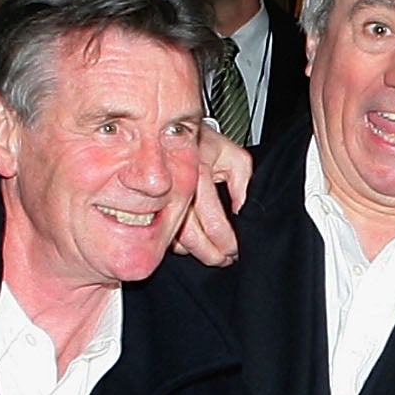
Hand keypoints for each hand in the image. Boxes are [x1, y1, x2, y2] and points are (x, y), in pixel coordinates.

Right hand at [173, 125, 252, 268]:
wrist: (169, 134)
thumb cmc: (204, 144)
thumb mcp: (233, 157)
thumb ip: (243, 182)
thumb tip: (241, 211)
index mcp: (198, 174)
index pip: (214, 223)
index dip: (227, 243)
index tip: (235, 250)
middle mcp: (176, 189)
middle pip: (192, 237)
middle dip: (211, 255)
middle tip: (224, 260)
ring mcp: (160, 198)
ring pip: (175, 239)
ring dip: (195, 252)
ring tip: (212, 255)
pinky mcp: (150, 205)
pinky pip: (163, 233)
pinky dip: (179, 244)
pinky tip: (193, 245)